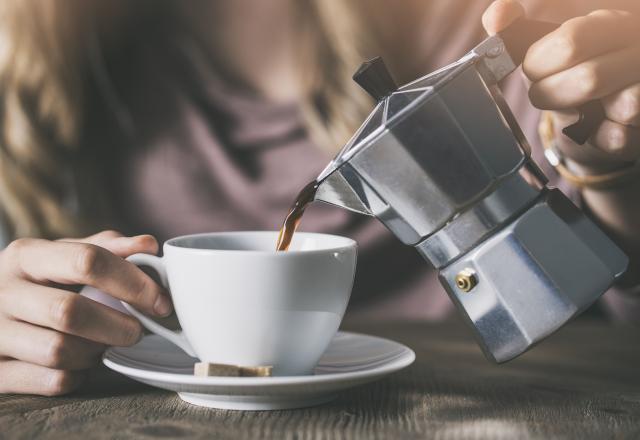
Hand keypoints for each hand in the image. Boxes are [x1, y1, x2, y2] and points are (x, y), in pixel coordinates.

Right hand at [0, 230, 171, 395]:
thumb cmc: (38, 283)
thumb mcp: (64, 257)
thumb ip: (107, 249)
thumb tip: (148, 245)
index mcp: (26, 256)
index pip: (87, 260)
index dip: (132, 283)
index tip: (160, 302)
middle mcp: (2, 291)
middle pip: (69, 312)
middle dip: (117, 325)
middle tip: (138, 330)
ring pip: (58, 351)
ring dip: (95, 352)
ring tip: (104, 343)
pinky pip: (50, 381)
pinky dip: (77, 375)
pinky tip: (80, 363)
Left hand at [483, 0, 639, 171]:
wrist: (590, 125)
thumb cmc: (564, 81)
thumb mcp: (540, 55)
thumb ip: (513, 32)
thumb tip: (498, 13)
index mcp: (608, 24)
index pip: (569, 43)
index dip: (539, 67)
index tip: (534, 74)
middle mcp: (636, 48)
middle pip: (590, 78)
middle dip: (556, 96)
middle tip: (549, 96)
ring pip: (620, 106)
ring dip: (581, 117)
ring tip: (578, 109)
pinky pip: (620, 136)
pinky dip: (598, 137)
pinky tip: (596, 126)